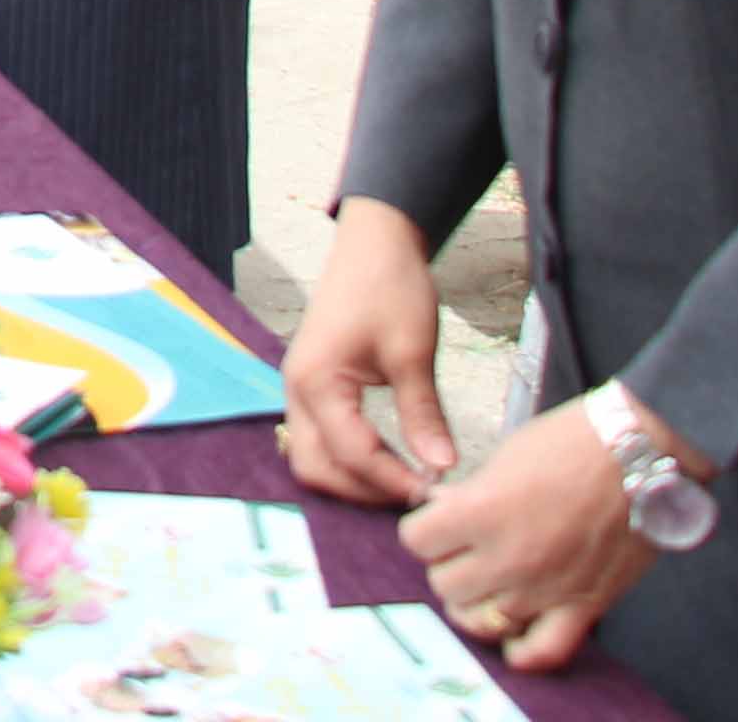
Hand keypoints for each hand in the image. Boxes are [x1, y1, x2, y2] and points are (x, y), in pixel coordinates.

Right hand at [277, 196, 460, 508]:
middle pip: (315, 468)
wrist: (375, 242)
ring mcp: (299, 388)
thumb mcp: (412, 352)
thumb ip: (422, 415)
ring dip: (353, 479)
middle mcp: (296, 389)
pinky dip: (347, 459)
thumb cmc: (391, 287)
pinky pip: (319, 439)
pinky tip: (386, 460)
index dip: (393, 481)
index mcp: (317, 381)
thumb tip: (442, 469)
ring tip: (403, 481)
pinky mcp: (312, 385)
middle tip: (415, 494)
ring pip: (312, 458)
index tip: (435, 494)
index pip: (351, 453)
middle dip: (363, 491)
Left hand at [397, 394, 672, 670]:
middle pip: (444, 584)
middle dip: (447, 562)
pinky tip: (512, 635)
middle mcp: (510, 558)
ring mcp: (546, 588)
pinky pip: (542, 650)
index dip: (424, 528)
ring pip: (479, 620)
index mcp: (483, 512)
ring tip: (485, 582)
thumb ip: (469, 495)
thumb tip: (441, 514)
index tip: (437, 521)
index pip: (417, 541)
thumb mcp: (505, 456)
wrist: (640, 454)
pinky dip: (521, 649)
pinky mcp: (584, 606)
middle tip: (464, 547)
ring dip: (475, 602)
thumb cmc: (572, 443)